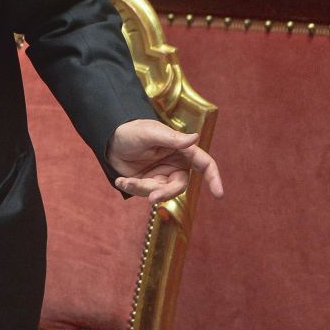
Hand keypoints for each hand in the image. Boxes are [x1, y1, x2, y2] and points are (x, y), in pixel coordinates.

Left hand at [107, 119, 223, 202]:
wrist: (109, 140)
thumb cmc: (133, 131)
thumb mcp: (151, 133)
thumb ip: (172, 138)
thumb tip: (195, 138)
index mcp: (183, 151)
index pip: (205, 164)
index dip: (214, 179)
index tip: (219, 194)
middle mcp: (175, 165)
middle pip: (180, 186)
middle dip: (165, 193)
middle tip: (152, 197)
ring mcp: (162, 176)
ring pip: (160, 192)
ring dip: (143, 188)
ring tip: (125, 180)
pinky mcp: (148, 183)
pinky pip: (144, 192)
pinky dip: (132, 188)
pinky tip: (121, 181)